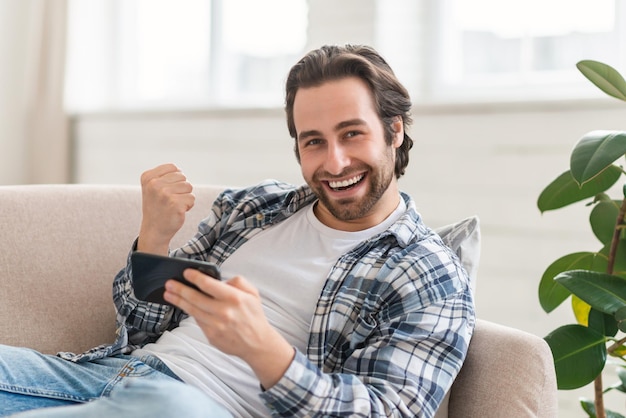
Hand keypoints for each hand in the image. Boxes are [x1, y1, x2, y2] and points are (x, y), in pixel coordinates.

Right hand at [137, 164, 194, 254]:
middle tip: (169, 200)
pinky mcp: (175, 204)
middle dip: (180, 188)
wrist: (154, 230)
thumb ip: (163, 176)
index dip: (175, 179)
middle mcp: (154, 184)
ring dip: (185, 197)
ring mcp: (165, 194)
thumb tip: (180, 170)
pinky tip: (177, 211)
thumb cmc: (157, 207)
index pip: (173, 167)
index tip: (165, 190)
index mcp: (148, 177)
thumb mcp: (152, 187)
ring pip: (188, 186)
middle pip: (182, 177)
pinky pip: (192, 198)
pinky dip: (188, 205)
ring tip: (173, 205)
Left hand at [163, 270, 294, 388]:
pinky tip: (184, 306)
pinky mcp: (211, 335)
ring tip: (169, 294)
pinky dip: (190, 312)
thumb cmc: (254, 316)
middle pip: (195, 297)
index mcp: (234, 298)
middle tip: (169, 283)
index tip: (186, 273)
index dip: (195, 277)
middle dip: (180, 289)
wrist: (257, 343)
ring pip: (192, 310)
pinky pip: (198, 321)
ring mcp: (216, 325)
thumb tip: (221, 280)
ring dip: (178, 301)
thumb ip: (238, 282)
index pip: (209, 285)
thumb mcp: (253, 294)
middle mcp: (223, 311)